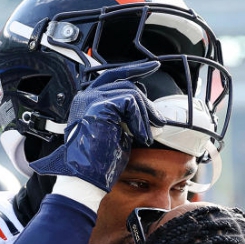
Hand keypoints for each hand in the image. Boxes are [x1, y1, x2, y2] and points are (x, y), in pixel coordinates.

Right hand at [32, 62, 162, 191]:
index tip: (153, 66)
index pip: (113, 76)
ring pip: (131, 92)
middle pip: (126, 82)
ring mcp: (91, 99)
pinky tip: (140, 136)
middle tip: (158, 120)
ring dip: (145, 115)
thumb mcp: (115, 131)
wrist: (86, 177)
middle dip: (146, 102)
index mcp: (87, 101)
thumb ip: (124, 114)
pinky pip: (130, 102)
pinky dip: (140, 121)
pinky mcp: (99, 106)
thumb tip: (145, 107)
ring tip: (147, 135)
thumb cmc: (99, 161)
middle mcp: (86, 96)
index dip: (135, 69)